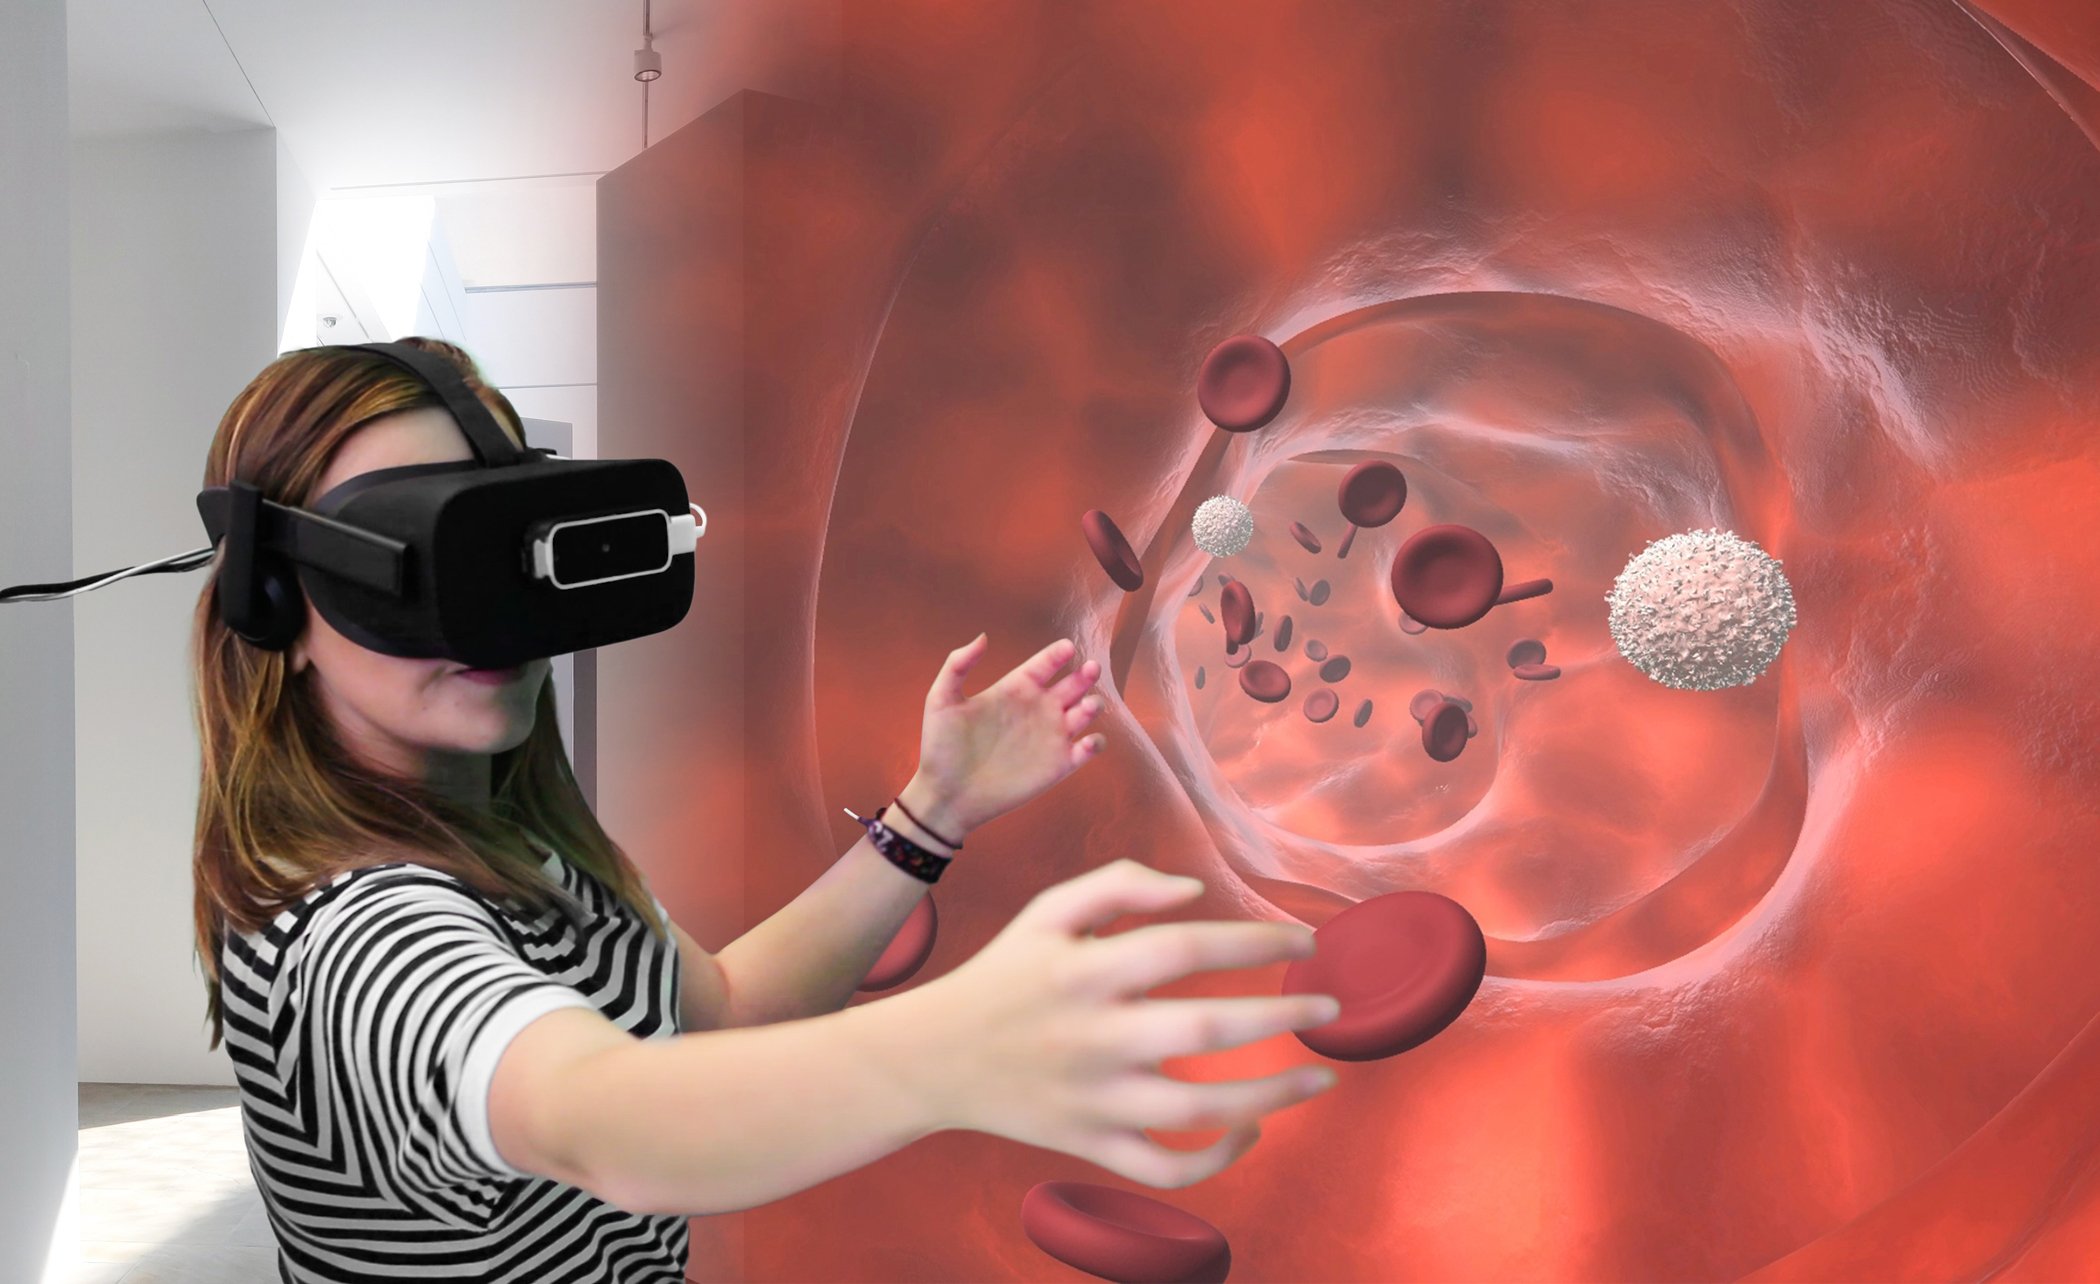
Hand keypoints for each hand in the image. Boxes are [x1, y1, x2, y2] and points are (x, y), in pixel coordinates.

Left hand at [913, 633, 1107, 833]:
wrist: (948, 795)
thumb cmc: (941, 748)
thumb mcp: (941, 700)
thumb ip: (958, 665)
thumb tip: (983, 637)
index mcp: (1015, 689)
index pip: (1045, 664)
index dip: (1058, 653)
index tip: (1067, 648)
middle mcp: (1037, 709)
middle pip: (1074, 684)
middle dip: (1086, 673)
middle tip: (1090, 668)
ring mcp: (1050, 737)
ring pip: (1086, 712)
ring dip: (1093, 705)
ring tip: (1085, 706)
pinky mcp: (1059, 765)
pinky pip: (1089, 749)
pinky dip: (1096, 742)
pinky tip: (1086, 741)